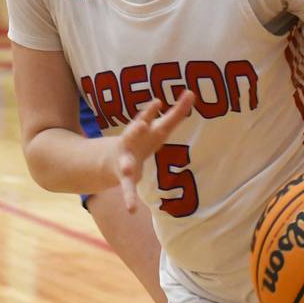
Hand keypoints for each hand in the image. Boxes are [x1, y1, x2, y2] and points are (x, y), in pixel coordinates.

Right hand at [110, 92, 195, 211]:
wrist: (110, 159)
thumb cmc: (143, 140)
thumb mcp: (158, 127)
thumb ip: (176, 112)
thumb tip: (192, 92)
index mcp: (142, 129)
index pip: (151, 117)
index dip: (157, 110)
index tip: (164, 100)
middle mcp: (131, 141)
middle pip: (133, 133)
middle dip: (136, 127)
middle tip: (140, 124)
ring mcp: (125, 159)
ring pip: (126, 162)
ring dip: (127, 165)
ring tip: (128, 170)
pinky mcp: (124, 176)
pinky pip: (127, 188)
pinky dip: (129, 199)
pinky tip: (131, 210)